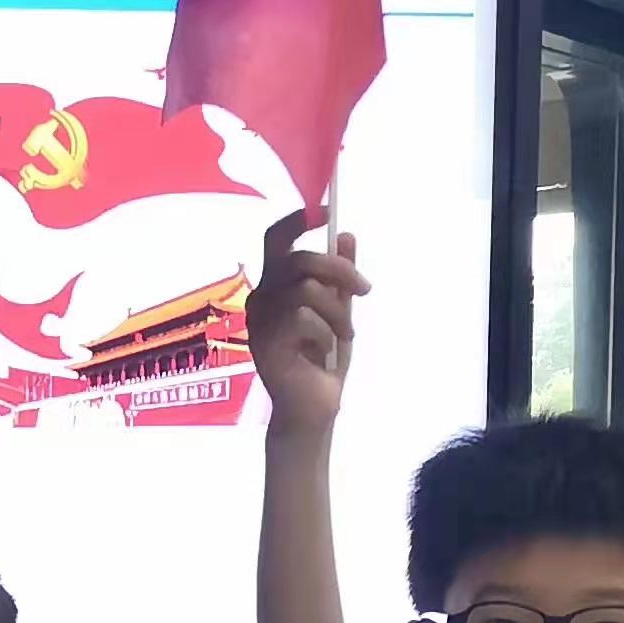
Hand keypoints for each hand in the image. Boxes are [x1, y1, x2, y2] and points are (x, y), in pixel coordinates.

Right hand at [250, 208, 365, 437]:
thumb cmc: (322, 361)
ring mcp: (260, 322)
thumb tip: (346, 236)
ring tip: (345, 336)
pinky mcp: (265, 344)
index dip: (298, 221)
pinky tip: (323, 354)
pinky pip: (303, 320)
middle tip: (363, 290)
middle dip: (338, 271)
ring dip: (338, 313)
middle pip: (298, 260)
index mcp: (275, 285)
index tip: (326, 213)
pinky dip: (325, 335)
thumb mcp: (338, 311)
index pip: (276, 240)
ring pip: (306, 290)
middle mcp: (262, 298)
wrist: (314, 409)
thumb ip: (339, 277)